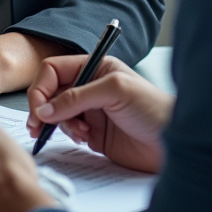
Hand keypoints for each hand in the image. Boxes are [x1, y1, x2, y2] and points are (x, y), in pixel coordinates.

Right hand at [27, 56, 173, 173]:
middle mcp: (91, 87)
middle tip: (39, 126)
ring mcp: (91, 111)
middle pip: (52, 93)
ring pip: (58, 114)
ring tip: (81, 132)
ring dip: (61, 124)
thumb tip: (45, 108)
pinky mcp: (94, 134)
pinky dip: (71, 136)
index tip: (39, 109)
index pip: (55, 70)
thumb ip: (78, 97)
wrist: (173, 143)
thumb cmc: (153, 109)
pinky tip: (87, 139)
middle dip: (44, 109)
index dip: (42, 88)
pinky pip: (69, 132)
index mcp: (96, 68)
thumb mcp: (116, 91)